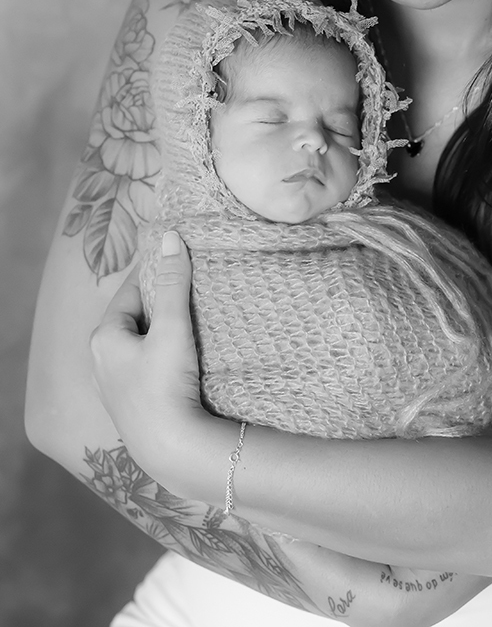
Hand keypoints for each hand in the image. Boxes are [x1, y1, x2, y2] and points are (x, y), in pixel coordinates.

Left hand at [90, 230, 205, 480]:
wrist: (171, 449)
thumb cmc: (164, 386)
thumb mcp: (172, 328)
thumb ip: (172, 283)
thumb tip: (170, 238)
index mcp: (103, 337)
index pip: (129, 290)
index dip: (155, 273)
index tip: (181, 261)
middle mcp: (101, 360)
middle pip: (135, 316)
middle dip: (161, 302)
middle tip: (193, 290)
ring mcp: (115, 385)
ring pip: (142, 342)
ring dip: (164, 330)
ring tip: (195, 321)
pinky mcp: (133, 404)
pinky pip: (147, 365)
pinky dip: (164, 354)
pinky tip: (187, 357)